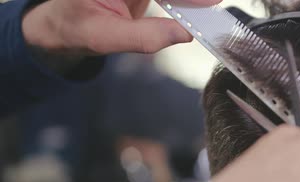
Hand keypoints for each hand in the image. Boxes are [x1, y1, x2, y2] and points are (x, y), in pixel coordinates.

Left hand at [22, 0, 220, 54]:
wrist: (62, 23)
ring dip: (193, 2)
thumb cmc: (76, 28)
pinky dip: (189, 2)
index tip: (212, 1)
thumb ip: (143, 37)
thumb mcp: (104, 38)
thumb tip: (184, 34)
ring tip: (213, 7)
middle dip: (193, 0)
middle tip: (216, 6)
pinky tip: (204, 6)